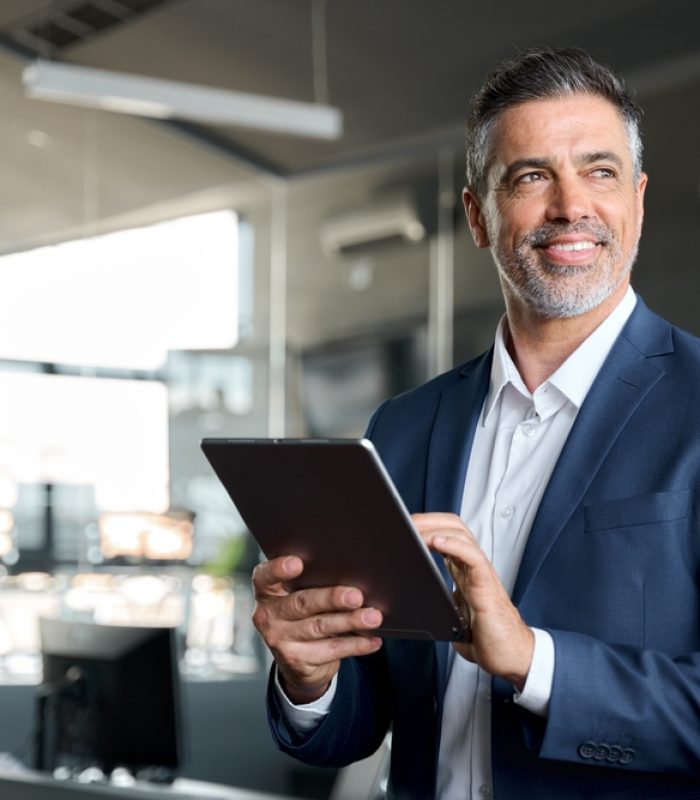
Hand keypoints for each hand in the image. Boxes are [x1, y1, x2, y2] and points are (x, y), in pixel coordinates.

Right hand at [252, 555, 382, 703]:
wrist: (296, 660)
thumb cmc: (303, 614)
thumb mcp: (297, 596)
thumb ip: (311, 583)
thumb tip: (351, 574)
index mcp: (266, 592)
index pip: (265, 577)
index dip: (278, 569)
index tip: (298, 563)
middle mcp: (268, 616)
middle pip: (302, 603)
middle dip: (331, 598)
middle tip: (356, 595)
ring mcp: (281, 641)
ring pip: (320, 627)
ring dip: (350, 621)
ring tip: (372, 617)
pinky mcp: (297, 661)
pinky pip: (332, 650)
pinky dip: (356, 644)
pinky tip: (373, 639)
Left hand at [413, 513, 533, 690]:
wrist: (510, 657)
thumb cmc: (484, 638)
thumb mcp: (449, 615)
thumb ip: (433, 602)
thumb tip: (403, 602)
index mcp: (463, 570)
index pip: (446, 533)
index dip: (426, 524)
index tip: (403, 525)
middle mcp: (472, 566)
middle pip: (452, 526)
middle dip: (427, 519)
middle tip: (403, 521)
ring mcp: (481, 573)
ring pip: (461, 534)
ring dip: (434, 527)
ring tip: (414, 529)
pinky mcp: (486, 585)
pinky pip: (472, 556)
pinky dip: (454, 545)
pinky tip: (436, 542)